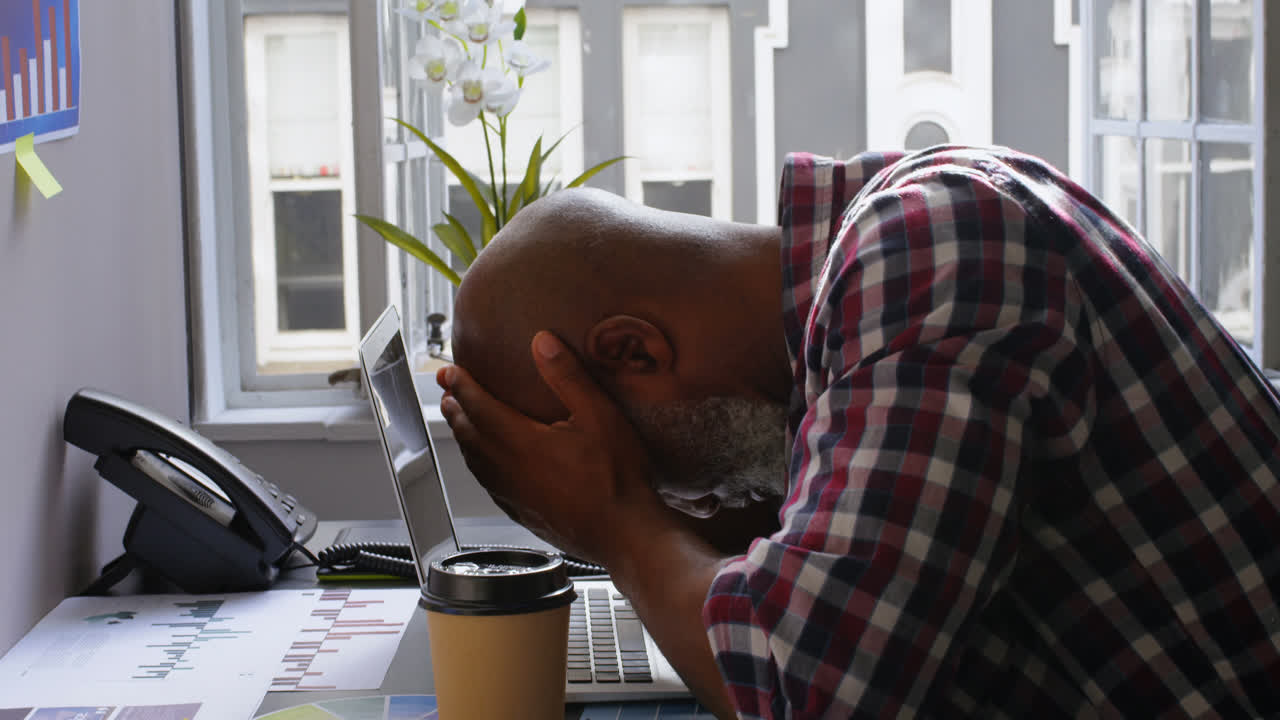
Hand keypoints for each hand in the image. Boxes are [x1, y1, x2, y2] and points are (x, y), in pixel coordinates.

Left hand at [438, 331, 674, 565]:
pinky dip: (478, 466)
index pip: (479, 406)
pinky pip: (487, 484)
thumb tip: (542, 342)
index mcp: (520, 441)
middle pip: (469, 434)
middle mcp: (508, 469)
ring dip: (463, 437)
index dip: (462, 386)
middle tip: (447, 392)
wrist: (625, 534)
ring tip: (460, 422)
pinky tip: (487, 466)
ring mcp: (513, 495)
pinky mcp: (521, 513)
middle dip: (456, 409)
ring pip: (474, 461)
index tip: (450, 372)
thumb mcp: (600, 415)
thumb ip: (567, 377)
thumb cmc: (618, 477)